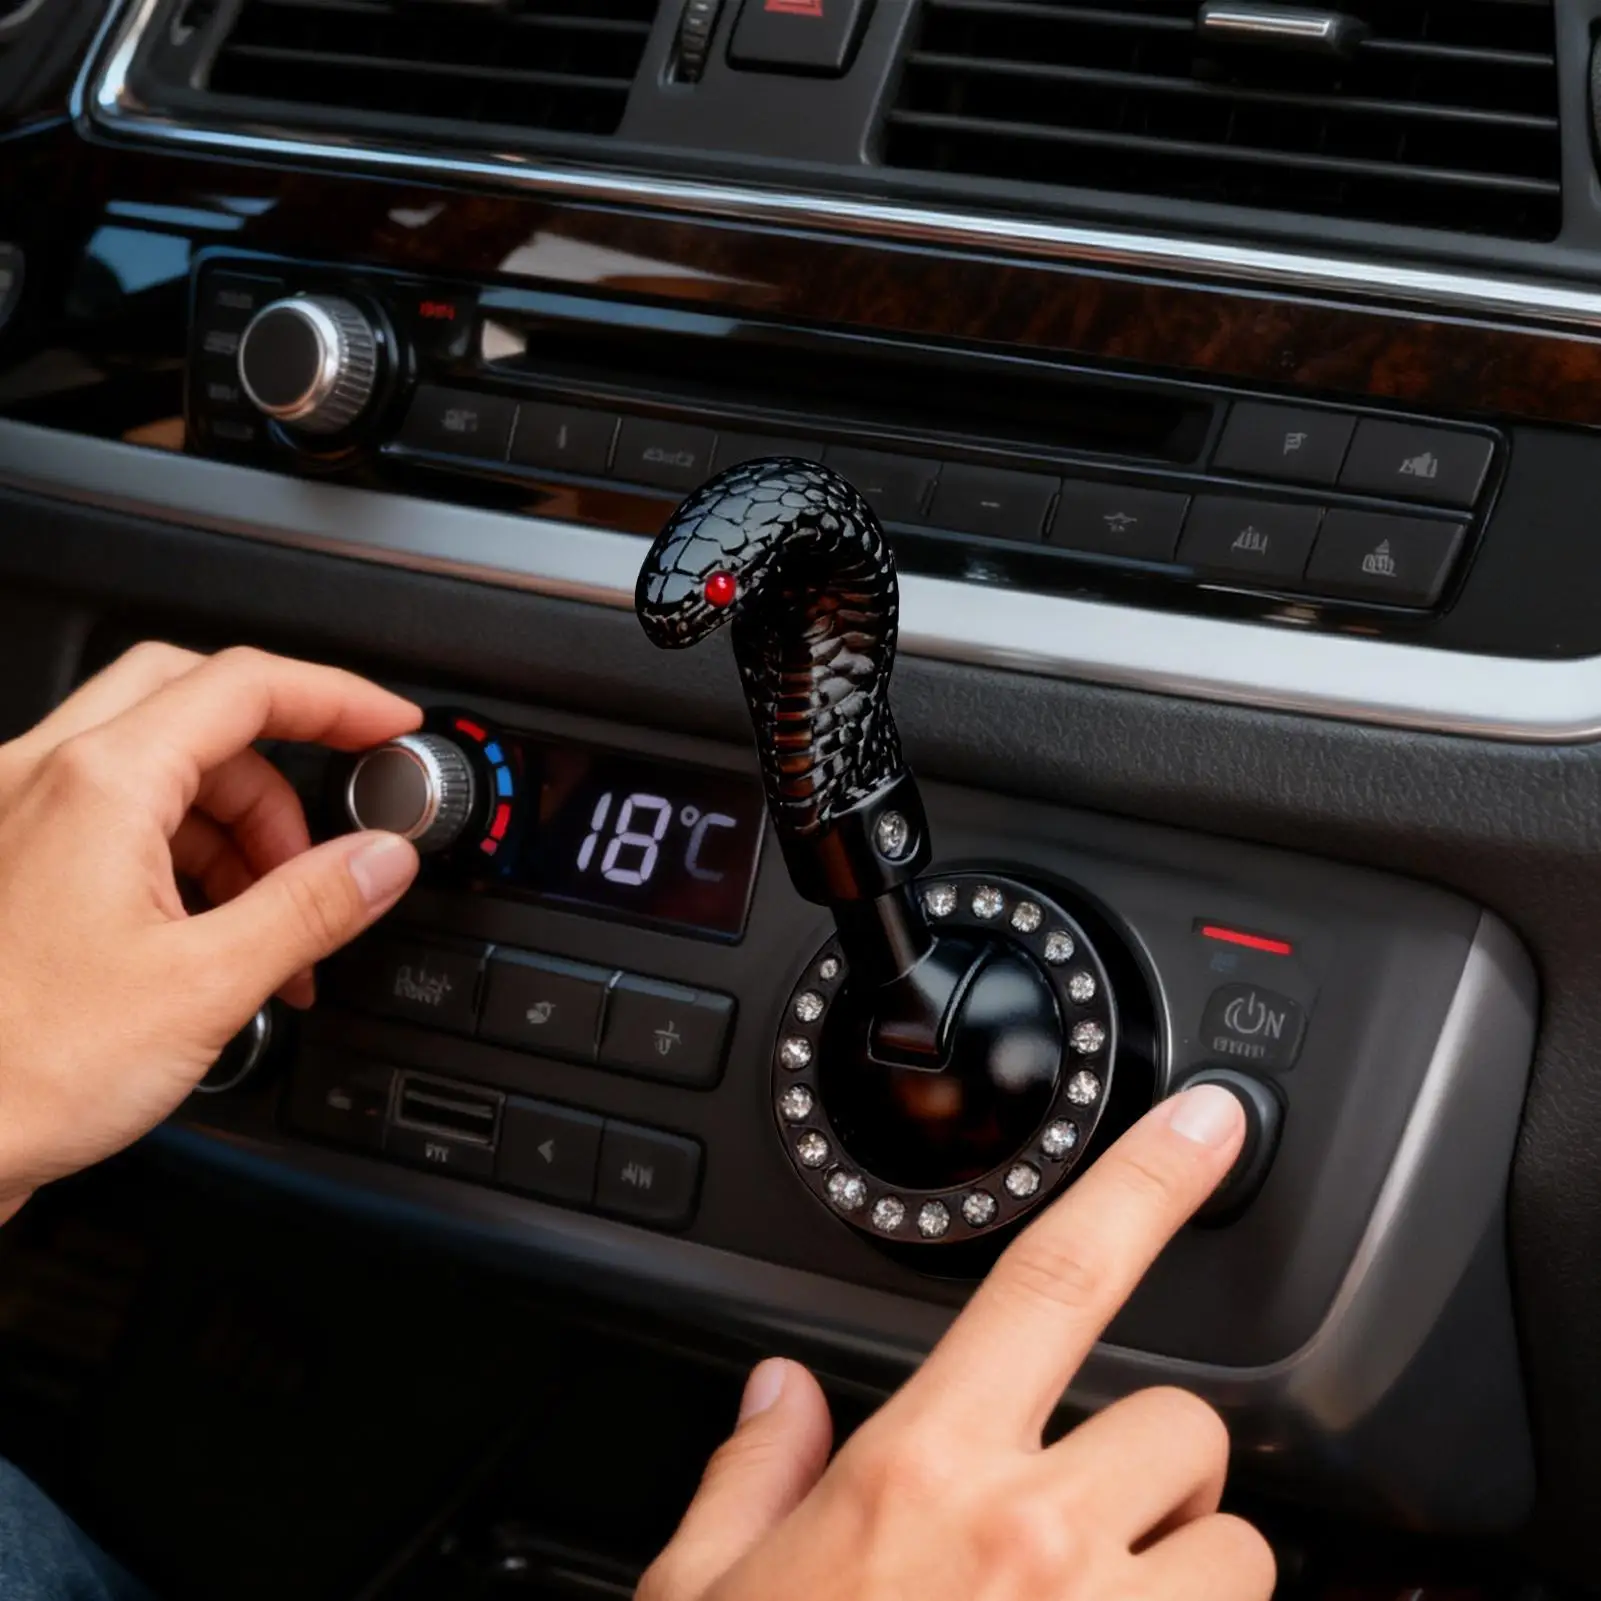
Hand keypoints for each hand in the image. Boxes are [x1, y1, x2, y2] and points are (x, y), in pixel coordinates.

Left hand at [0, 642, 422, 1217]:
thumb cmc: (21, 1072)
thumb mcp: (207, 986)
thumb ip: (313, 905)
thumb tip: (384, 857)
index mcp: (98, 785)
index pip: (244, 685)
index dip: (337, 697)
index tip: (389, 728)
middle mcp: (40, 777)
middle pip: (197, 703)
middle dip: (282, 762)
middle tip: (331, 822)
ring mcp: (14, 814)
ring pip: (160, 762)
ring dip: (236, 823)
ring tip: (276, 919)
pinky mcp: (10, 858)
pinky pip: (118, 813)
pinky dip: (185, 851)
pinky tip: (217, 930)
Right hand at [642, 1085, 1271, 1600]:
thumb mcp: (704, 1597)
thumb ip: (749, 1475)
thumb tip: (774, 1394)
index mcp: (921, 1475)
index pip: (1055, 1279)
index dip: (1144, 1182)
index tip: (1208, 1127)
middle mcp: (1034, 1542)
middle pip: (1179, 1429)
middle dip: (1143, 1467)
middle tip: (1070, 1531)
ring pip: (1236, 1547)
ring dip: (1183, 1568)